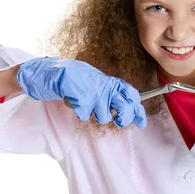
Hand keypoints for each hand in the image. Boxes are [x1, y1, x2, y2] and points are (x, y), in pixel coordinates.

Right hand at [16, 57, 146, 127]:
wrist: (53, 70)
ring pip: (103, 116)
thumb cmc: (77, 78)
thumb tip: (129, 107)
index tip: (142, 123)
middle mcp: (106, 85)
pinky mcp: (82, 97)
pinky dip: (79, 111)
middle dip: (124, 119)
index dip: (138, 111)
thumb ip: (111, 92)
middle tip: (118, 122)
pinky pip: (85, 115)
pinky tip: (74, 101)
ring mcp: (95, 91)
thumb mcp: (97, 82)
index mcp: (111, 81)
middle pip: (125, 108)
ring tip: (86, 103)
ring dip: (93, 114)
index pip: (132, 95)